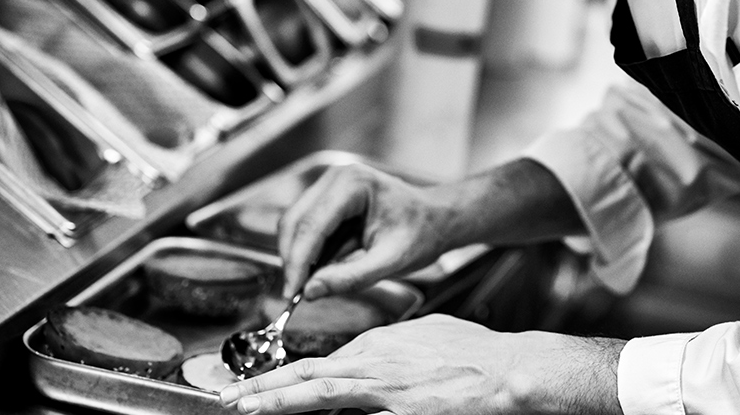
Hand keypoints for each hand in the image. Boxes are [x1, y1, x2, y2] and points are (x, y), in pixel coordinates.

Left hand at [219, 314, 625, 414]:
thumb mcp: (427, 333)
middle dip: (264, 388)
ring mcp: (386, 389)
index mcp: (381, 342)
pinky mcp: (401, 412)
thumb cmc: (475, 353)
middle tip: (230, 399)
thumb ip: (393, 343)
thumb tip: (371, 353)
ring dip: (279, 401)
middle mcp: (376, 361)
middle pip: (309, 374)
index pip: (322, 361)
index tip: (258, 385)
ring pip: (320, 393)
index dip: (286, 374)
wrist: (509, 371)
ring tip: (246, 409)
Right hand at [278, 163, 459, 298]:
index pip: (312, 225)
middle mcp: (337, 177)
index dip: (297, 262)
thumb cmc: (421, 234)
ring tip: (309, 285)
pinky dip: (307, 251)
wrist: (437, 219)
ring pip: (295, 223)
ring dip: (297, 256)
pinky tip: (318, 271)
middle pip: (295, 221)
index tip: (292, 295)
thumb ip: (351, 277)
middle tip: (296, 295)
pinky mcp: (329, 198)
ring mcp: (331, 185)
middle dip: (293, 259)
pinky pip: (306, 226)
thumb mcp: (391, 261)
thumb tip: (310, 292)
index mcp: (354, 184)